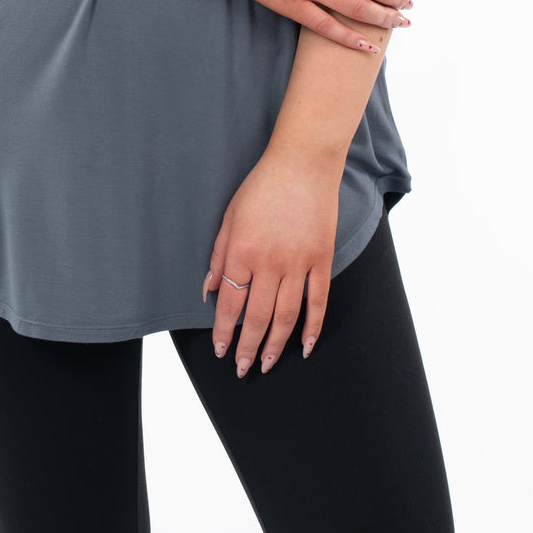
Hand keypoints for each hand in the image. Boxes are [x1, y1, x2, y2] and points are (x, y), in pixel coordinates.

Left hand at [203, 148, 340, 375]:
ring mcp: (299, 263)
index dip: (223, 332)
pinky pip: (318, 302)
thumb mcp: (229, 216)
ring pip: (286, 316)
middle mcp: (270, 263)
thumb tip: (210, 289)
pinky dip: (313, 328)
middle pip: (257, 317)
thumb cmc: (262, 186)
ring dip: (276, 345)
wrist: (303, 163)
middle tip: (242, 369)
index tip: (220, 350)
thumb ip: (219, 256)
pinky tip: (306, 347)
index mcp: (243, 251)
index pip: (230, 304)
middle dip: (247, 348)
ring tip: (268, 364)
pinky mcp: (322, 260)